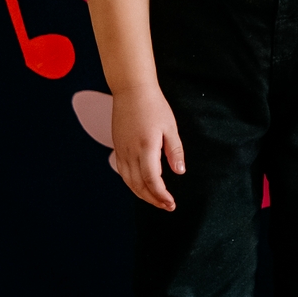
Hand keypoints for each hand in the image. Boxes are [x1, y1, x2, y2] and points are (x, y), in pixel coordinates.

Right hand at [111, 84, 184, 210]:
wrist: (131, 90)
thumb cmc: (154, 106)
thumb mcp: (170, 127)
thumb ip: (175, 151)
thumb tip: (180, 172)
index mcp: (146, 147)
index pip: (151, 180)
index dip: (161, 195)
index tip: (171, 204)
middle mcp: (130, 151)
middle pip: (138, 185)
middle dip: (153, 199)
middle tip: (167, 206)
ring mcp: (121, 150)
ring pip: (129, 181)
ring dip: (142, 194)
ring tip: (156, 200)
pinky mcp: (117, 147)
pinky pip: (122, 172)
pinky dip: (132, 183)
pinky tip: (141, 186)